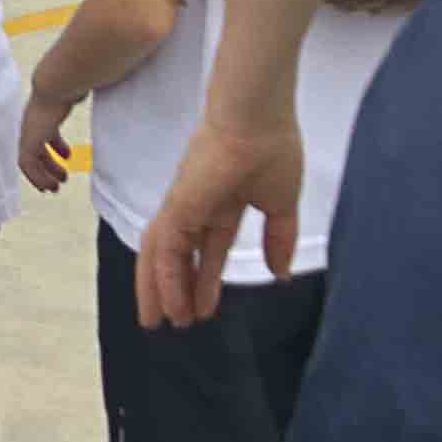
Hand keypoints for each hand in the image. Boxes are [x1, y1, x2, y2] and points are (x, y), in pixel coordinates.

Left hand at [19, 88, 77, 193]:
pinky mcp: (29, 139)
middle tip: (60, 180)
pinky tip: (50, 183)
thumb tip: (95, 87)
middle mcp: (33, 123)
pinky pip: (27, 162)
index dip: (54, 147)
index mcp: (43, 113)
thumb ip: (79, 95)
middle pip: (35, 148)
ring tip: (56, 186)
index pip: (44, 133)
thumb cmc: (70, 85)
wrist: (57, 83)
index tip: (66, 157)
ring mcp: (29, 130)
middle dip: (48, 165)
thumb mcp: (74, 93)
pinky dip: (37, 176)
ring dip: (42, 174)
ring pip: (29, 158)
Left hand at [137, 108, 301, 326]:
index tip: (206, 309)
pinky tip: (171, 303)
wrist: (258, 118)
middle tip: (172, 323)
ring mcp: (183, 204)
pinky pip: (165, 247)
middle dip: (172, 289)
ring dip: (162, 289)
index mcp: (219, 204)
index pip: (206, 249)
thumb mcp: (281, 204)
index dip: (205, 279)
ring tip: (164, 322)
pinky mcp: (179, 204)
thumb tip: (280, 273)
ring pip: (160, 254)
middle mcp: (194, 206)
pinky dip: (165, 276)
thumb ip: (279, 239)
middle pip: (174, 255)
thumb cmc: (271, 150)